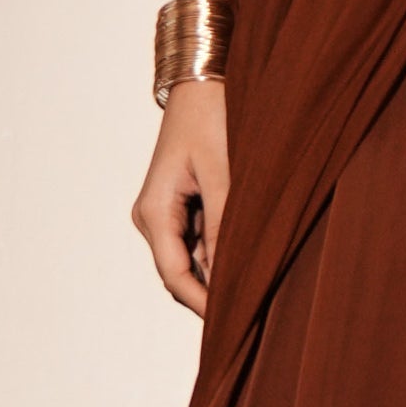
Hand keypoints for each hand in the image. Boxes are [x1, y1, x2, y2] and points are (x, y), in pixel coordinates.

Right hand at [132, 80, 229, 315]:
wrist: (204, 83)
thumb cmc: (213, 118)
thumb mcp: (224, 174)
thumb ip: (224, 227)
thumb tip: (229, 277)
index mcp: (153, 211)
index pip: (174, 275)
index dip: (203, 303)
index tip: (234, 322)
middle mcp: (151, 217)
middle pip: (178, 273)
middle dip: (211, 295)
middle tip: (250, 314)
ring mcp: (163, 213)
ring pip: (189, 261)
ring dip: (217, 275)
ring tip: (254, 289)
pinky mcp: (179, 206)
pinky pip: (196, 243)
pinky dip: (219, 255)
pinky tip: (246, 261)